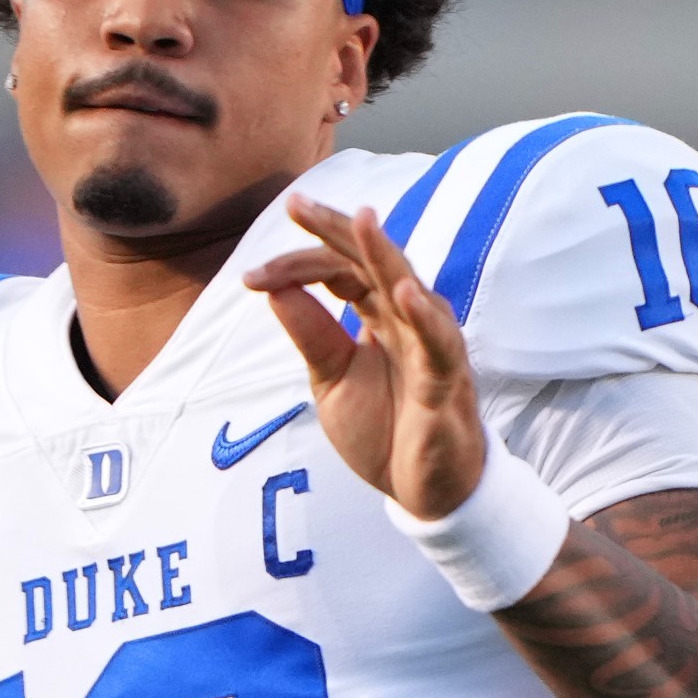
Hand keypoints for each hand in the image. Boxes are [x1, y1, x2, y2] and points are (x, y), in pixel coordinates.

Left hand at [243, 195, 486, 517]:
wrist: (424, 493)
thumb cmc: (387, 430)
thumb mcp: (331, 380)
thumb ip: (310, 335)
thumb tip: (273, 289)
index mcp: (378, 315)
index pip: (340, 269)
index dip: (297, 264)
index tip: (251, 276)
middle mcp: (407, 319)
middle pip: (372, 262)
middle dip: (336, 230)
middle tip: (298, 205)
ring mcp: (430, 346)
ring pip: (408, 289)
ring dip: (385, 255)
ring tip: (362, 220)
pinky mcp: (446, 382)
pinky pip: (438, 345)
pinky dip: (425, 319)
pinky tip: (405, 293)